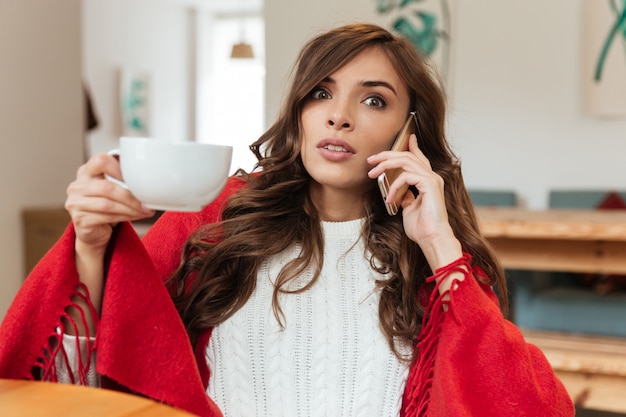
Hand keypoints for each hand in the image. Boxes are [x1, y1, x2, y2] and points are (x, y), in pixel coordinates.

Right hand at [65, 153, 154, 251]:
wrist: (94, 230)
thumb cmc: (107, 204)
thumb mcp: (113, 188)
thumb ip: (123, 180)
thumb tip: (148, 183)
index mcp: (87, 171)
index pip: (101, 161)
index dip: (120, 168)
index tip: (136, 179)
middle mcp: (77, 185)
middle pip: (106, 187)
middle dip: (130, 197)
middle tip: (146, 203)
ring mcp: (75, 203)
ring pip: (107, 204)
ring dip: (130, 209)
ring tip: (144, 211)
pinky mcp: (79, 220)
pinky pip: (106, 217)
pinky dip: (125, 217)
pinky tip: (135, 216)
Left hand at [367, 134, 461, 269]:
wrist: (432, 239)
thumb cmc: (422, 228)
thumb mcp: (409, 209)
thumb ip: (406, 198)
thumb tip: (400, 193)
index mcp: (428, 182)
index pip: (419, 159)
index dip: (413, 147)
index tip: (407, 138)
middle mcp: (432, 177)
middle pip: (408, 156)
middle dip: (387, 155)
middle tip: (371, 159)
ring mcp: (432, 179)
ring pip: (406, 161)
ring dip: (386, 164)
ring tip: (372, 173)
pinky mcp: (430, 184)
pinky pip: (406, 177)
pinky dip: (394, 186)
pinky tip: (390, 198)